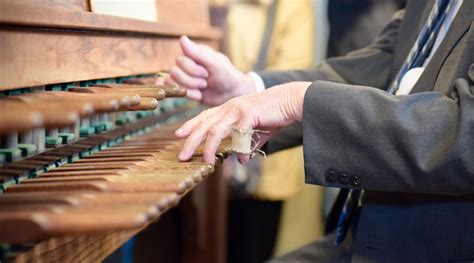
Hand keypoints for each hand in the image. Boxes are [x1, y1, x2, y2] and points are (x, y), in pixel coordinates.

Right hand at [166, 36, 255, 105]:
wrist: (231, 93)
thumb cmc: (226, 75)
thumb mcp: (214, 63)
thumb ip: (197, 52)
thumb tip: (182, 38)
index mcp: (193, 53)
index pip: (180, 60)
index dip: (192, 70)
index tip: (207, 72)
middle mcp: (186, 63)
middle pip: (174, 72)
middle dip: (192, 81)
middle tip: (206, 81)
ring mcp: (184, 75)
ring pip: (172, 81)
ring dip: (190, 88)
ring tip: (203, 87)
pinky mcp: (184, 87)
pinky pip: (174, 89)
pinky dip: (186, 93)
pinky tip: (195, 93)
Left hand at [175, 82, 310, 163]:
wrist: (291, 100)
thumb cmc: (274, 114)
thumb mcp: (257, 130)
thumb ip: (247, 144)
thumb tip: (241, 160)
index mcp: (229, 108)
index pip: (205, 116)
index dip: (191, 125)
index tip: (179, 134)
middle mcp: (230, 107)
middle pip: (204, 124)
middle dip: (191, 140)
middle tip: (181, 155)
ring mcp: (239, 110)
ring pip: (216, 130)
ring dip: (209, 147)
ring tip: (205, 161)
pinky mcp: (250, 114)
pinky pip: (240, 134)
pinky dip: (240, 148)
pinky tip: (242, 159)